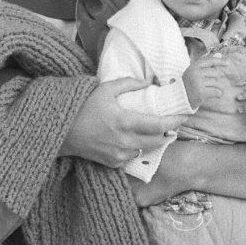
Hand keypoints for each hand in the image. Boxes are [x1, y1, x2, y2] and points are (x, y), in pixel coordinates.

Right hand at [60, 78, 180, 167]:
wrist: (61, 131)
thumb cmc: (82, 107)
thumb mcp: (104, 89)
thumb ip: (128, 83)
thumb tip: (149, 82)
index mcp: (124, 121)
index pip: (158, 125)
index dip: (174, 122)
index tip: (184, 116)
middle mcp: (124, 141)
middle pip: (157, 141)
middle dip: (168, 133)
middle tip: (173, 124)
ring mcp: (118, 154)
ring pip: (146, 150)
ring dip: (154, 141)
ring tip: (156, 131)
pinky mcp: (112, 163)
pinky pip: (133, 156)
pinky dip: (138, 148)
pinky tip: (136, 139)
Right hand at [183, 53, 224, 108]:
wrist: (178, 98)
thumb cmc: (188, 84)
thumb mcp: (195, 71)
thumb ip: (207, 64)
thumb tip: (219, 54)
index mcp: (194, 66)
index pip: (210, 60)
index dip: (220, 61)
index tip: (228, 63)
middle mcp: (195, 73)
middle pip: (215, 73)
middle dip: (215, 79)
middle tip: (207, 85)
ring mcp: (198, 82)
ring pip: (217, 82)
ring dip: (216, 87)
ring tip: (208, 90)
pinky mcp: (201, 92)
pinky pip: (217, 91)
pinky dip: (218, 94)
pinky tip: (212, 95)